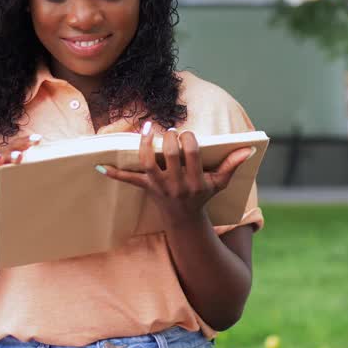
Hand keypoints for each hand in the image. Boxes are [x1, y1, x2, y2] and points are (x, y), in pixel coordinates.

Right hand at [0, 134, 41, 218]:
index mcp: (5, 160)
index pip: (16, 147)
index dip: (26, 141)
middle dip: (12, 153)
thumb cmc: (2, 187)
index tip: (38, 139)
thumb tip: (56, 169)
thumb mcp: (16, 178)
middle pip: (3, 154)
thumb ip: (29, 171)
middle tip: (21, 155)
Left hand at [98, 121, 253, 225]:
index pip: (192, 155)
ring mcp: (159, 186)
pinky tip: (99, 166)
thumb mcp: (220, 183)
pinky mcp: (146, 188)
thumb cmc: (203, 195)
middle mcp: (177, 184)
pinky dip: (114, 174)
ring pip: (149, 162)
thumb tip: (248, 149)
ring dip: (145, 144)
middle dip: (170, 138)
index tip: (187, 134)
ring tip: (147, 127)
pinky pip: (128, 180)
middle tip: (169, 131)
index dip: (189, 140)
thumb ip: (232, 165)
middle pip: (170, 155)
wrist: (184, 220)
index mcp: (196, 181)